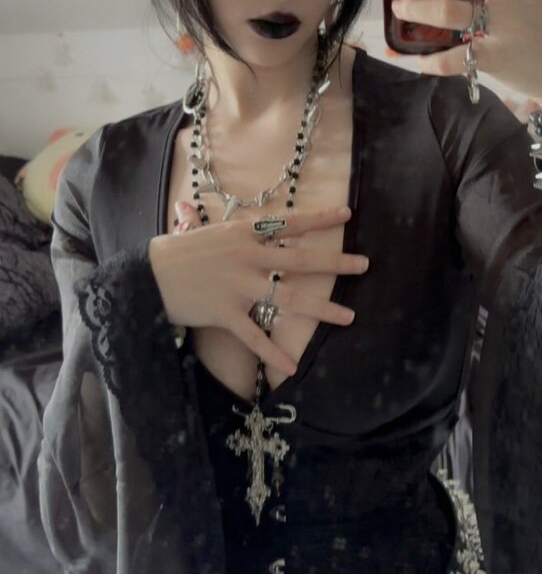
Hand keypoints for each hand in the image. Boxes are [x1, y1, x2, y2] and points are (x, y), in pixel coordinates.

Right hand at [149, 204, 368, 376]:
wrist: (145, 277)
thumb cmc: (174, 252)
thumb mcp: (200, 230)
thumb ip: (215, 224)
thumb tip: (194, 207)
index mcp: (244, 233)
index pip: (289, 223)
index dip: (319, 218)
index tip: (347, 213)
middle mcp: (248, 257)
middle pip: (301, 260)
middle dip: (336, 262)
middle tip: (364, 265)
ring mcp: (239, 286)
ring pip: (289, 299)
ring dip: (322, 309)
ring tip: (349, 316)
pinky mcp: (226, 312)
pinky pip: (255, 336)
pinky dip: (273, 353)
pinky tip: (291, 367)